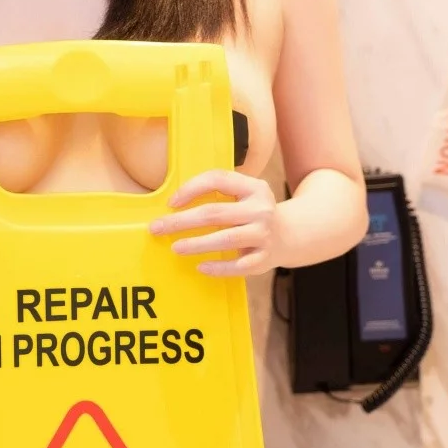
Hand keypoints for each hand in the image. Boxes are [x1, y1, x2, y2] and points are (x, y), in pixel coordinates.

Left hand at [149, 170, 279, 276]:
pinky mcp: (264, 258)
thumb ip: (219, 192)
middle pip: (214, 213)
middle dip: (182, 221)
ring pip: (225, 239)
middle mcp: (261, 209)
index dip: (191, 189)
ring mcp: (264, 234)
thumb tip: (175, 204)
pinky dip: (218, 267)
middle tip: (157, 228)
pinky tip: (201, 267)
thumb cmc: (253, 212)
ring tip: (176, 247)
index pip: (218, 180)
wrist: (290, 234)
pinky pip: (238, 265)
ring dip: (196, 244)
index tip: (171, 203)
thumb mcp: (245, 194)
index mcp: (254, 187)